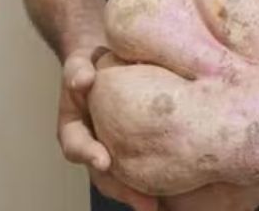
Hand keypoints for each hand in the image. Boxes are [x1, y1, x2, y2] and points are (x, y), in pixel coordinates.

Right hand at [58, 49, 157, 210]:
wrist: (113, 61)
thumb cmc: (94, 65)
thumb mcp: (81, 63)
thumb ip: (78, 71)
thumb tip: (83, 81)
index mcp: (74, 129)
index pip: (75, 145)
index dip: (87, 154)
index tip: (103, 161)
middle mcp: (95, 147)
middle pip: (103, 176)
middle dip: (122, 190)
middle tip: (144, 202)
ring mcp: (117, 152)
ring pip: (125, 179)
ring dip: (140, 194)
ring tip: (157, 206)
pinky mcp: (140, 152)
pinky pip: (148, 169)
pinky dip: (161, 179)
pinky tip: (183, 187)